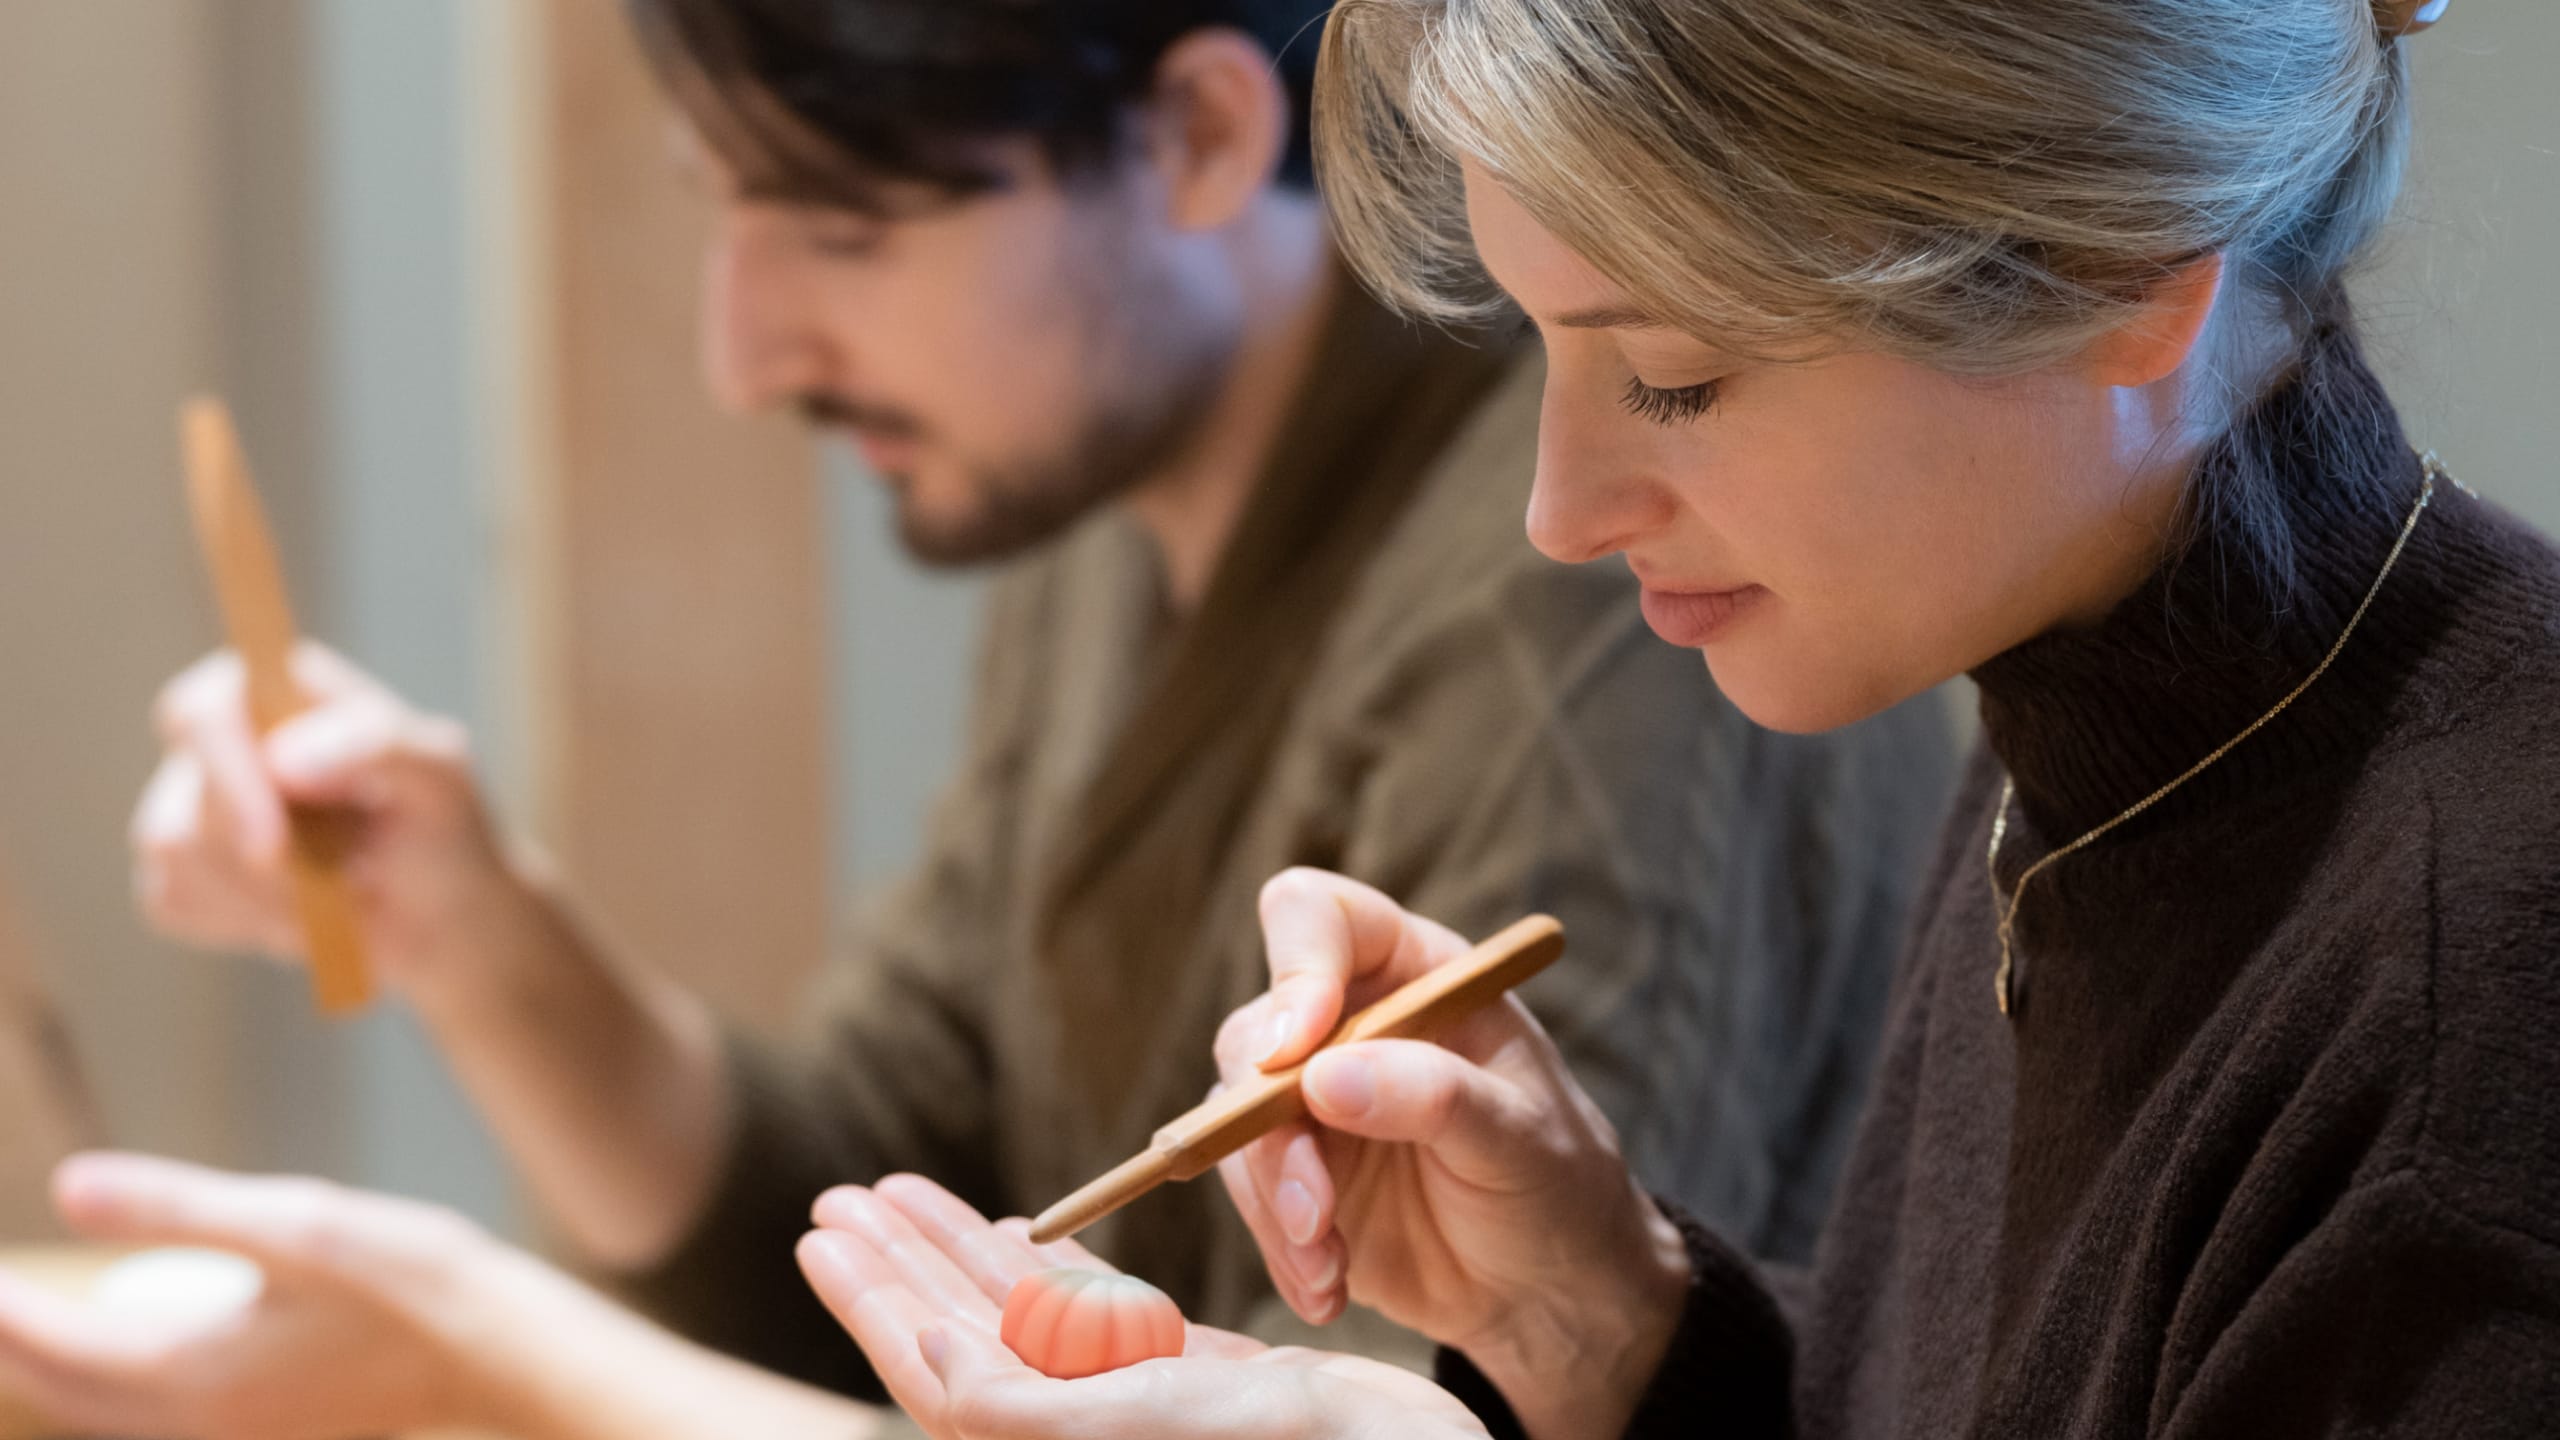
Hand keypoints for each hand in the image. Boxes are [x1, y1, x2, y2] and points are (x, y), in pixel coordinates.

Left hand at [0, 1153, 526, 1438]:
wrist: (500, 1350)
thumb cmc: (408, 1280)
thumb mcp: (294, 1222)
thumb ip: (176, 1206)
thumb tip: (66, 1187)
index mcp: (189, 1375)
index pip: (47, 1341)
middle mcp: (197, 1422)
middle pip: (58, 1389)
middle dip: (8, 1339)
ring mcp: (233, 1432)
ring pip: (99, 1406)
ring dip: (51, 1359)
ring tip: (23, 1311)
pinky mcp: (266, 1426)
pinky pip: (146, 1411)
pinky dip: (105, 1374)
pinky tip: (125, 1333)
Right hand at [132, 644, 533, 1008]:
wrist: (436, 920)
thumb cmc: (440, 830)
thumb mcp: (440, 777)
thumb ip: (377, 745)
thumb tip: (284, 761)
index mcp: (278, 692)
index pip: (206, 707)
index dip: (226, 770)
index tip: (274, 842)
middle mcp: (223, 740)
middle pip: (187, 796)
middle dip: (261, 860)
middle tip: (340, 888)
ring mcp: (190, 803)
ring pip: (175, 852)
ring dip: (265, 896)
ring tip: (339, 896)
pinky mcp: (180, 871)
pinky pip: (176, 900)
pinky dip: (245, 921)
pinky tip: (301, 915)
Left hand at [798, 1174, 1489, 1439]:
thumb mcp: (1155, 1425)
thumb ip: (1030, 1410)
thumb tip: (923, 1364)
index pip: (938, 1372)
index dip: (875, 1302)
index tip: (824, 1230)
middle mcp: (1088, 1432)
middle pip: (964, 1335)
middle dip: (901, 1262)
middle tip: (840, 1198)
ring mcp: (1139, 1404)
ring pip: (1023, 1318)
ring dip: (957, 1252)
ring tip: (895, 1194)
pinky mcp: (1195, 1385)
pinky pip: (1098, 1319)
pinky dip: (1052, 1272)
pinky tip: (1015, 1236)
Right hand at [1213, 869, 1692, 1439]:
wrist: (1551, 1291)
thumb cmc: (1557, 1184)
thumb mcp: (1519, 1136)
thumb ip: (1434, 1096)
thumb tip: (1322, 1077)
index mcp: (1414, 974)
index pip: (1318, 917)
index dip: (1294, 968)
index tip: (1298, 1048)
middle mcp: (1349, 1024)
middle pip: (1254, 1031)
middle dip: (1268, 1127)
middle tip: (1316, 1209)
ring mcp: (1311, 1101)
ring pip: (1233, 1120)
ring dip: (1273, 1201)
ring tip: (1329, 1266)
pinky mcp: (1292, 1173)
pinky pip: (1244, 1192)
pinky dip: (1276, 1246)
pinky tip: (1328, 1288)